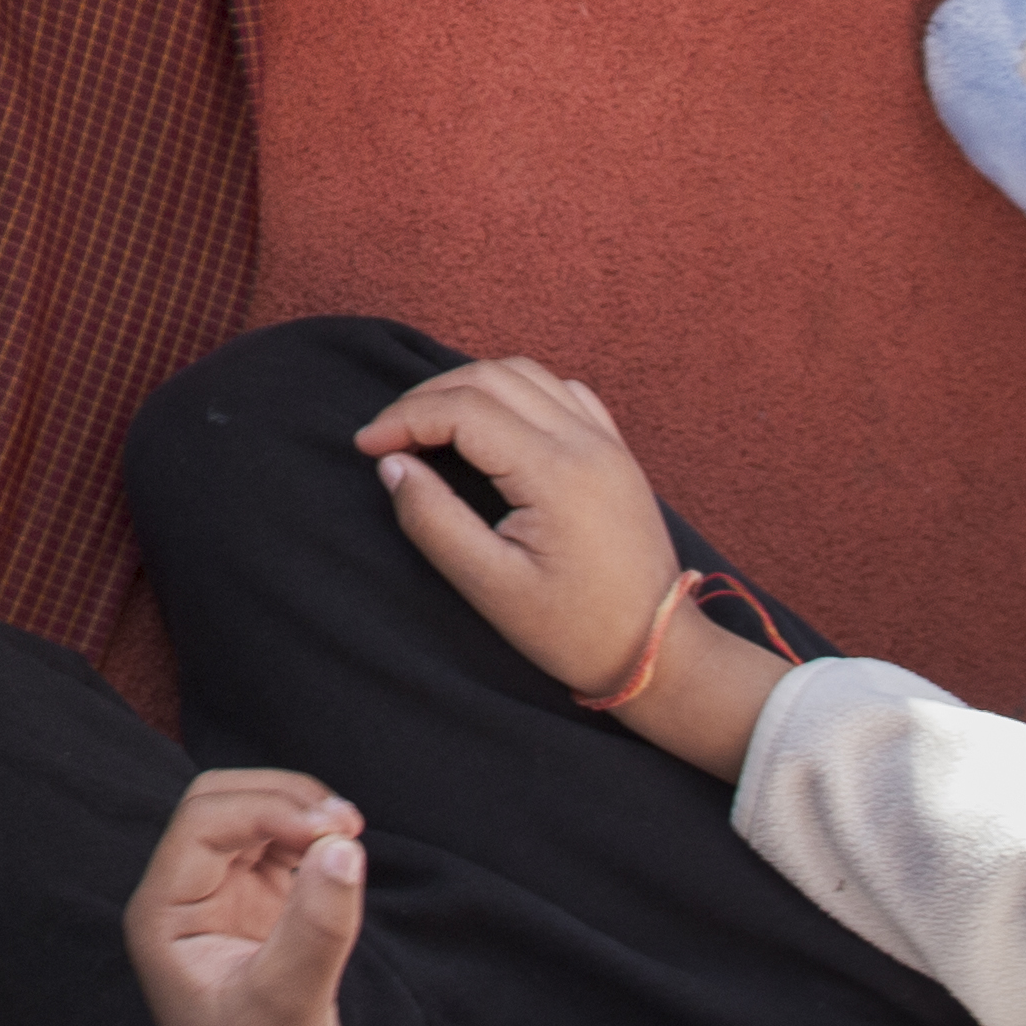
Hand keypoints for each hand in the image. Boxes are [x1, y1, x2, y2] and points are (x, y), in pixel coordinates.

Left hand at [122, 772, 372, 1025]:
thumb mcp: (288, 1006)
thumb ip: (315, 926)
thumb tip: (343, 846)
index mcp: (162, 915)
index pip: (204, 822)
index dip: (267, 809)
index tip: (331, 830)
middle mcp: (186, 903)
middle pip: (224, 807)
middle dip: (283, 800)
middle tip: (347, 823)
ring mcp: (228, 910)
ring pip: (258, 825)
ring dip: (303, 817)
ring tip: (352, 836)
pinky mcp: (269, 924)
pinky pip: (287, 857)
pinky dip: (317, 846)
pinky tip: (344, 862)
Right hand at [356, 356, 782, 777]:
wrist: (659, 652)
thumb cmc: (574, 631)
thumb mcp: (491, 588)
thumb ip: (434, 520)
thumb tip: (392, 465)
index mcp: (555, 473)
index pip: (463, 410)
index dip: (404, 419)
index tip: (366, 447)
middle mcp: (585, 442)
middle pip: (489, 377)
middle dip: (427, 397)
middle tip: (389, 436)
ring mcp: (607, 443)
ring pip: (525, 373)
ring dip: (469, 387)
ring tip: (431, 426)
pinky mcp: (617, 453)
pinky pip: (561, 391)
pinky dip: (516, 391)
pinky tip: (495, 425)